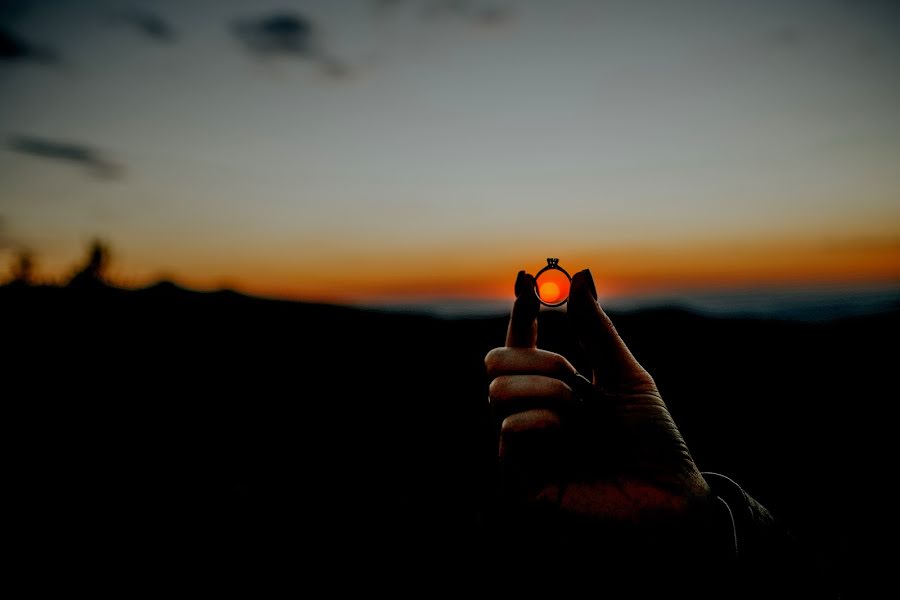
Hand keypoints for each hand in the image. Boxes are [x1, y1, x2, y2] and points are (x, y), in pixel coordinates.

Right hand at [485, 269, 709, 529]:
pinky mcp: (518, 481)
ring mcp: (523, 449)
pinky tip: (564, 432)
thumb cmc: (654, 442)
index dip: (521, 313)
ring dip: (546, 392)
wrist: (671, 497)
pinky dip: (539, 420)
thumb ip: (597, 331)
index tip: (526, 279)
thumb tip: (579, 276)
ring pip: (498, 392)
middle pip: (496, 363)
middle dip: (536, 360)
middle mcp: (533, 415)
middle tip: (571, 376)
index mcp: (555, 391)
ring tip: (578, 415)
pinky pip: (508, 430)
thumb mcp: (627, 377)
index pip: (523, 346)